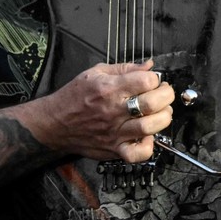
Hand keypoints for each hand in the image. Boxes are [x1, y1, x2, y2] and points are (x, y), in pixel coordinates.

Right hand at [27, 61, 172, 162]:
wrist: (54, 123)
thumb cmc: (74, 97)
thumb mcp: (95, 72)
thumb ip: (124, 68)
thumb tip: (148, 66)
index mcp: (109, 88)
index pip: (146, 81)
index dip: (156, 78)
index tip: (154, 80)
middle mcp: (113, 110)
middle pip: (152, 104)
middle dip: (166, 96)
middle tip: (164, 94)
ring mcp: (114, 132)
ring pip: (149, 127)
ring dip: (163, 118)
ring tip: (161, 113)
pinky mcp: (113, 148)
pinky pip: (137, 154)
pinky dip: (148, 146)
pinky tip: (147, 136)